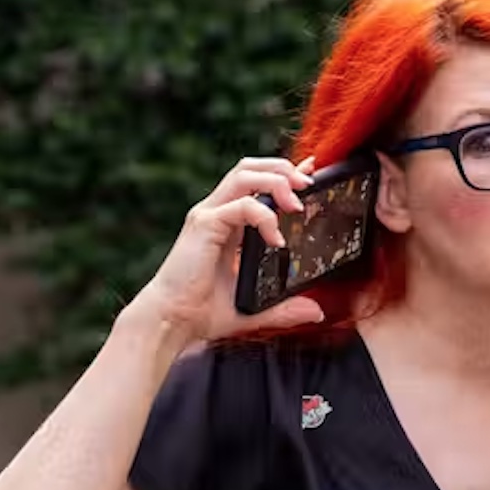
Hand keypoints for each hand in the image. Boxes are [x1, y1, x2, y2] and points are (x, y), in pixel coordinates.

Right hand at [128, 156, 326, 346]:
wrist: (172, 322)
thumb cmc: (202, 312)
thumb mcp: (255, 308)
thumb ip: (285, 307)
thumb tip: (316, 311)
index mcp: (227, 223)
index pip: (256, 183)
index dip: (283, 174)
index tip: (311, 174)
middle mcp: (216, 212)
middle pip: (249, 167)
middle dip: (282, 168)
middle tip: (308, 184)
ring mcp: (209, 216)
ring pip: (244, 175)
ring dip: (277, 181)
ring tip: (296, 204)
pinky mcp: (205, 225)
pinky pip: (242, 205)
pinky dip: (265, 216)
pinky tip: (276, 239)